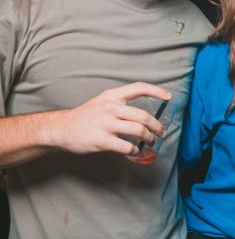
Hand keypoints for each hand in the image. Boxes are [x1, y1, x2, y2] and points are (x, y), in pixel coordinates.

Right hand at [55, 82, 170, 157]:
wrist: (61, 129)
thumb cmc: (85, 117)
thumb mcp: (102, 102)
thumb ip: (120, 105)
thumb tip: (144, 115)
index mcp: (111, 96)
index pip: (138, 88)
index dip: (156, 91)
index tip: (169, 97)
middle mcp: (110, 108)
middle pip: (143, 116)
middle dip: (157, 126)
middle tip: (160, 133)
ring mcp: (106, 124)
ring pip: (138, 130)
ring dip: (149, 138)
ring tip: (150, 142)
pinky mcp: (102, 140)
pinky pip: (127, 146)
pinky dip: (135, 150)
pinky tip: (134, 151)